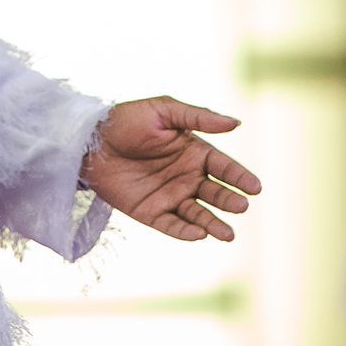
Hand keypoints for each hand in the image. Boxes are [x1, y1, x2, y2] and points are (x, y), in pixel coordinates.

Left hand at [80, 97, 261, 242]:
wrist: (90, 141)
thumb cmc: (128, 120)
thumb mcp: (164, 111)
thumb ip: (199, 118)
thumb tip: (237, 122)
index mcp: (193, 151)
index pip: (223, 167)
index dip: (240, 177)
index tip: (255, 187)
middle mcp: (186, 176)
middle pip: (215, 193)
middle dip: (229, 201)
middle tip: (241, 206)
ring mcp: (170, 196)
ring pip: (199, 214)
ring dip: (214, 224)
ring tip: (227, 233)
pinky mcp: (151, 212)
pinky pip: (172, 225)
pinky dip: (186, 232)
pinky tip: (199, 234)